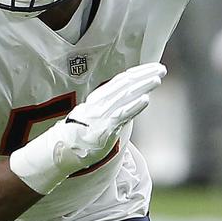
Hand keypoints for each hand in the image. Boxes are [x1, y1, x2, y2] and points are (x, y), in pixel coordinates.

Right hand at [10, 62, 166, 193]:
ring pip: (125, 95)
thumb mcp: (93, 117)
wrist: (60, 152)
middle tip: (161, 69)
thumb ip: (108, 109)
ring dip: (143, 86)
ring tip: (158, 79)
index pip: (120, 81)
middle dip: (144, 75)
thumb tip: (125, 104)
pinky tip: (146, 99)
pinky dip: (134, 106)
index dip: (137, 73)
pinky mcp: (104, 128)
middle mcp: (99, 102)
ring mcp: (101, 114)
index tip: (152, 68)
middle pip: (125, 84)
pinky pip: (121, 114)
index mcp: (97, 98)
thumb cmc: (78, 136)